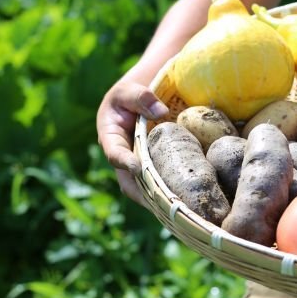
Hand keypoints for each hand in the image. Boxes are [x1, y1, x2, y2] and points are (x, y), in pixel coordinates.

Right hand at [96, 78, 168, 203]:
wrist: (136, 103)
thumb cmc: (128, 96)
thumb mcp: (129, 90)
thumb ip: (141, 98)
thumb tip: (161, 112)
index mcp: (110, 138)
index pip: (114, 153)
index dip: (124, 162)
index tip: (136, 167)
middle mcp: (122, 158)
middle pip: (129, 182)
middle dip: (145, 193)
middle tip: (164, 200)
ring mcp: (136, 168)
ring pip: (144, 190)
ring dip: (159, 200)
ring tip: (177, 207)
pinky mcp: (151, 170)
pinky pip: (158, 185)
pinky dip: (169, 194)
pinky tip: (186, 201)